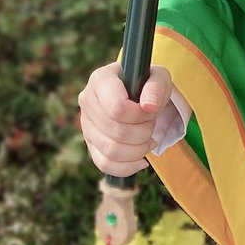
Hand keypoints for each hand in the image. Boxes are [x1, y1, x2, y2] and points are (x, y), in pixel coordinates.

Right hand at [78, 61, 173, 177]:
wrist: (138, 92)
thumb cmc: (147, 82)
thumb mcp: (158, 78)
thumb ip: (156, 88)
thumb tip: (149, 107)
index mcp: (100, 79)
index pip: (116, 108)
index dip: (139, 116)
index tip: (150, 110)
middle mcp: (87, 100)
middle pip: (116, 132)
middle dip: (143, 132)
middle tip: (151, 124)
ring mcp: (85, 124)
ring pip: (111, 151)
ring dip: (138, 150)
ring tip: (148, 139)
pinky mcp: (89, 143)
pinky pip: (105, 165)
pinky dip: (127, 167)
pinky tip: (141, 160)